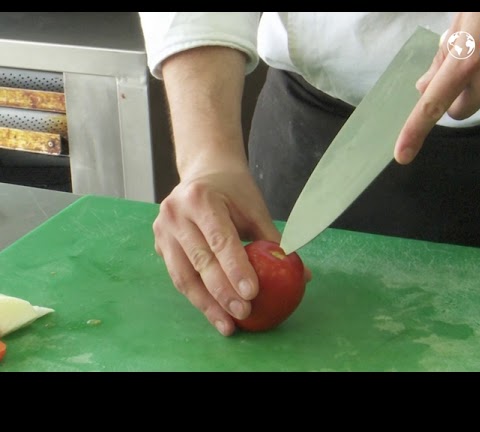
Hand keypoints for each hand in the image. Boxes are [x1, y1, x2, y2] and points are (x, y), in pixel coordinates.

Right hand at [153, 167, 281, 335]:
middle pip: (200, 262)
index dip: (236, 269)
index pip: (220, 240)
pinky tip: (215, 312)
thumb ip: (275, 241)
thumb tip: (303, 276)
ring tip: (228, 325)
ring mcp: (163, 230)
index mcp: (201, 198)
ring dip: (207, 305)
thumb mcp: (255, 210)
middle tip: (244, 313)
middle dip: (222, 293)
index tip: (252, 294)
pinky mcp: (159, 244)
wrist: (205, 171)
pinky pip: (179, 276)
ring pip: (183, 276)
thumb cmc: (235, 191)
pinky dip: (198, 297)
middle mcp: (175, 213)